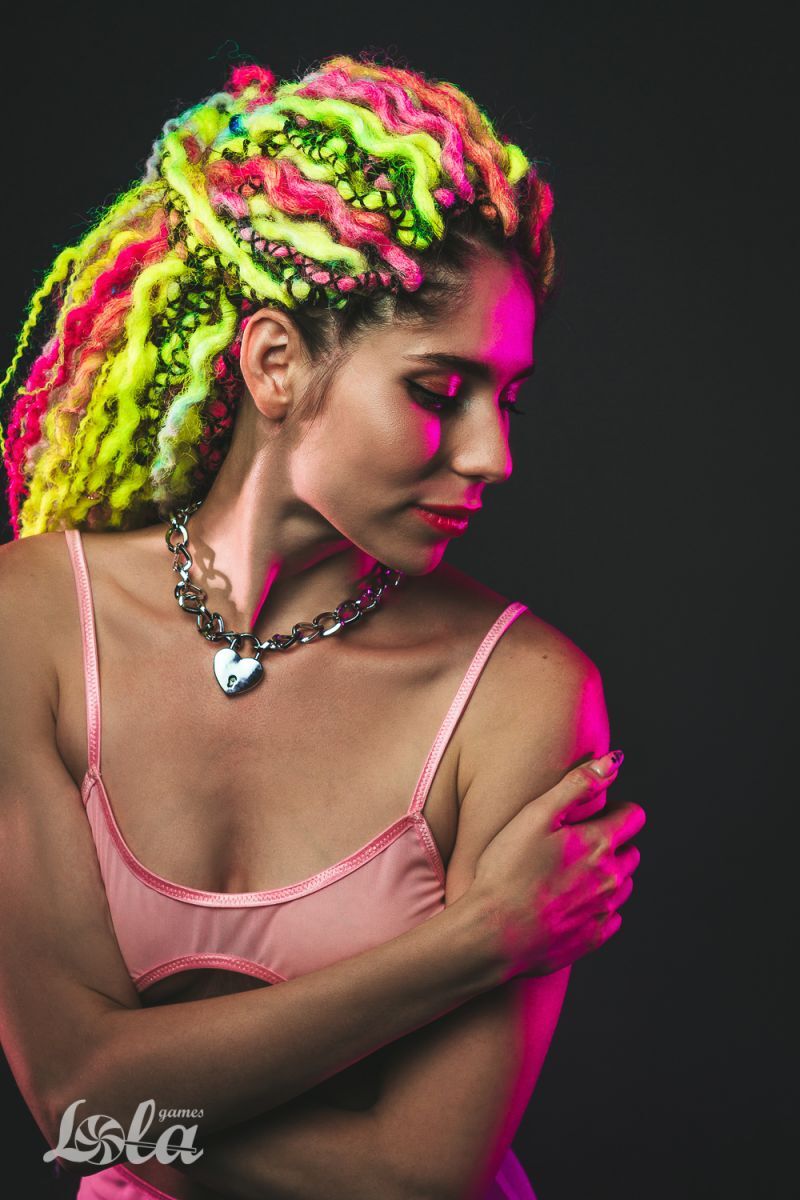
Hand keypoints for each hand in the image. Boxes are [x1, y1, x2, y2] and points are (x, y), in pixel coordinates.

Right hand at [470, 752, 645, 978]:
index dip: (615, 810)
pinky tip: (566, 903)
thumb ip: (578, 785)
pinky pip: (609, 918)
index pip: (634, 817)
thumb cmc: (507, 871)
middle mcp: (612, 878)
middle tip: (573, 844)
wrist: (492, 934)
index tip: (592, 814)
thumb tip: (612, 762)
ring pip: (622, 886)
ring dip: (606, 876)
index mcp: (601, 844)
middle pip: (631, 852)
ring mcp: (604, 911)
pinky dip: (595, 907)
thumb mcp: (536, 815)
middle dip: (611, 843)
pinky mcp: (593, 938)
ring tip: (568, 875)